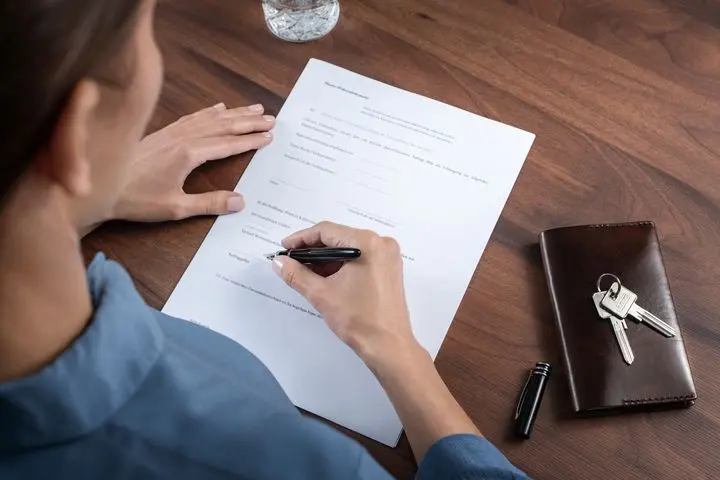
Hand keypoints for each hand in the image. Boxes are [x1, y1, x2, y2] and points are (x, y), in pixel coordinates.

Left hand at [113, 103, 273, 221]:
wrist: (100, 186)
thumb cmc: (135, 199)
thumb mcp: (175, 207)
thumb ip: (209, 203)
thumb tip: (240, 201)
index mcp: (188, 154)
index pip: (228, 144)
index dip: (250, 140)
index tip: (269, 136)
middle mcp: (182, 138)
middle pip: (223, 125)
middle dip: (249, 121)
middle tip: (271, 118)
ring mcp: (172, 132)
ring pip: (210, 118)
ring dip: (234, 113)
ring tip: (254, 108)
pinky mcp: (162, 132)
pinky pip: (192, 117)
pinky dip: (209, 111)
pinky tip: (217, 108)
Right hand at [272, 222, 420, 365]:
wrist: (388, 346)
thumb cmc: (359, 319)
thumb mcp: (321, 294)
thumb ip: (296, 274)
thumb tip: (279, 262)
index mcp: (367, 243)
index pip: (327, 231)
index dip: (301, 238)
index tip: (284, 248)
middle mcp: (381, 244)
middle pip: (338, 237)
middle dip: (312, 250)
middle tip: (291, 261)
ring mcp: (387, 256)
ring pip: (348, 249)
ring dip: (325, 259)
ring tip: (303, 272)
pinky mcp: (388, 269)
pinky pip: (359, 259)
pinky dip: (340, 266)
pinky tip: (323, 277)